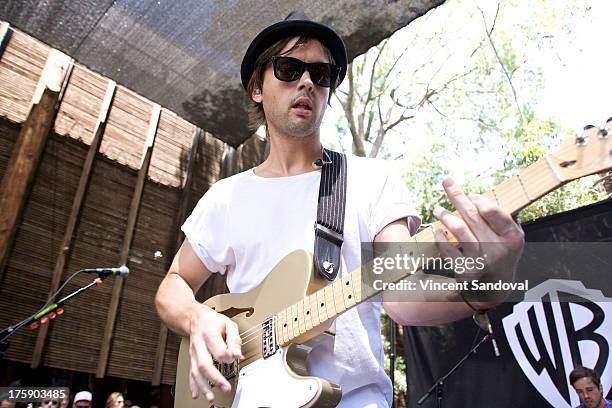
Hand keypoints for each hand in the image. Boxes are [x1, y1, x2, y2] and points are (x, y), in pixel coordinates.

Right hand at [188, 304, 241, 400]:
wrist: (195, 318)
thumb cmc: (213, 321)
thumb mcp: (228, 324)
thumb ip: (234, 339)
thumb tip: (237, 355)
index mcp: (209, 333)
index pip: (218, 350)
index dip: (227, 356)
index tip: (234, 358)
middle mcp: (199, 344)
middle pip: (205, 363)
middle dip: (215, 378)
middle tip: (225, 387)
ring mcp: (194, 353)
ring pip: (196, 371)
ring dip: (203, 386)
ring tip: (210, 397)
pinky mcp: (191, 358)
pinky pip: (191, 373)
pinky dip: (193, 385)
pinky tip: (196, 394)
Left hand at [433, 177, 523, 304]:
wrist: (495, 288)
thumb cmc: (502, 253)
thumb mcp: (512, 237)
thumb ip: (503, 218)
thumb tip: (483, 193)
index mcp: (512, 237)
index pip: (492, 211)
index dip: (479, 200)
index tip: (471, 195)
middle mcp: (497, 249)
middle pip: (472, 215)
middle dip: (457, 195)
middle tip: (446, 182)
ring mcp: (480, 261)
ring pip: (458, 229)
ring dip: (445, 215)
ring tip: (437, 210)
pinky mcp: (464, 271)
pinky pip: (447, 249)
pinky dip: (439, 238)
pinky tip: (437, 231)